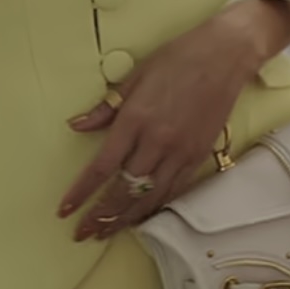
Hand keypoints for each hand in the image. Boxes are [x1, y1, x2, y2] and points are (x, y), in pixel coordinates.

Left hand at [58, 3, 270, 240]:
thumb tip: (76, 125)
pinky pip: (173, 191)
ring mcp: (180, 152)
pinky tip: (141, 215)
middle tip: (82, 233)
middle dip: (100, 215)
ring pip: (149, 197)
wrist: (225, 56)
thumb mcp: (136, 75)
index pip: (103, 166)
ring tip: (106, 232)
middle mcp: (157, 141)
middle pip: (124, 189)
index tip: (64, 210)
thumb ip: (106, 107)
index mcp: (136, 118)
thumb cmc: (178, 58)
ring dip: (125, 218)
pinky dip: (155, 207)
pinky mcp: (198, 156)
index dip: (82, 192)